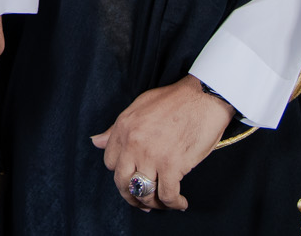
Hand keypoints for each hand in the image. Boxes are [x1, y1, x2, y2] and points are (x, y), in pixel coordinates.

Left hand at [90, 74, 234, 210]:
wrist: (203, 97)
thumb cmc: (175, 99)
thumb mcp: (139, 106)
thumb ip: (117, 128)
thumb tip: (97, 142)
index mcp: (123, 128)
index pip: (110, 162)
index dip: (121, 173)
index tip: (132, 177)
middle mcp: (133, 143)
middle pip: (122, 183)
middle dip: (131, 196)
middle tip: (143, 202)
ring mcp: (151, 156)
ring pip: (142, 193)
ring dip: (153, 204)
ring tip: (163, 204)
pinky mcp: (172, 166)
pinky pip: (166, 195)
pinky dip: (174, 204)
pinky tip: (180, 203)